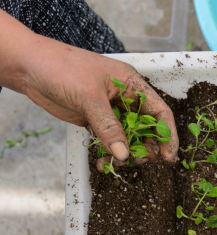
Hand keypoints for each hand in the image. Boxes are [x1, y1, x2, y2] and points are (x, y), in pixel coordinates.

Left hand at [0, 11, 177, 163]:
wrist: (28, 68)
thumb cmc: (61, 68)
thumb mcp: (89, 97)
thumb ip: (109, 127)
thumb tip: (124, 154)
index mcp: (131, 84)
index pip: (159, 111)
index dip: (167, 134)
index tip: (167, 155)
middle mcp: (125, 98)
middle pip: (147, 128)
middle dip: (146, 147)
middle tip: (139, 161)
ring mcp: (110, 111)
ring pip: (129, 138)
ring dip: (127, 153)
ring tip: (118, 163)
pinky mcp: (95, 121)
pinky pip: (110, 141)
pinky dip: (110, 153)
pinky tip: (104, 162)